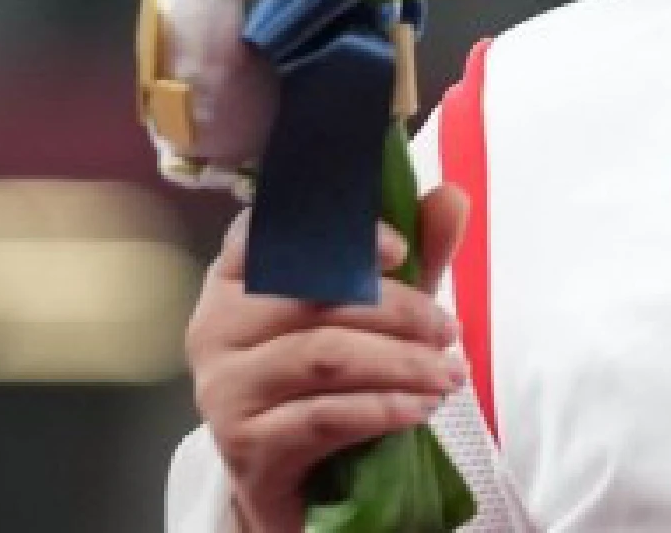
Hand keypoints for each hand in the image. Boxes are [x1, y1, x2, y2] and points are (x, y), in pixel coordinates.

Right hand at [185, 186, 470, 532]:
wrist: (297, 474)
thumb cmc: (333, 373)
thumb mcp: (378, 307)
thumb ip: (414, 252)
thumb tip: (451, 196)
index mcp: (240, 275)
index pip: (267, 231)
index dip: (335, 233)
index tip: (398, 250)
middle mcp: (218, 323)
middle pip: (316, 297)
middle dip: (401, 310)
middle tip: (449, 330)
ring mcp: (224, 386)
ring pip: (326, 355)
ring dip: (403, 362)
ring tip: (449, 373)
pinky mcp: (243, 443)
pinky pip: (325, 415)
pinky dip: (385, 408)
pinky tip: (422, 407)